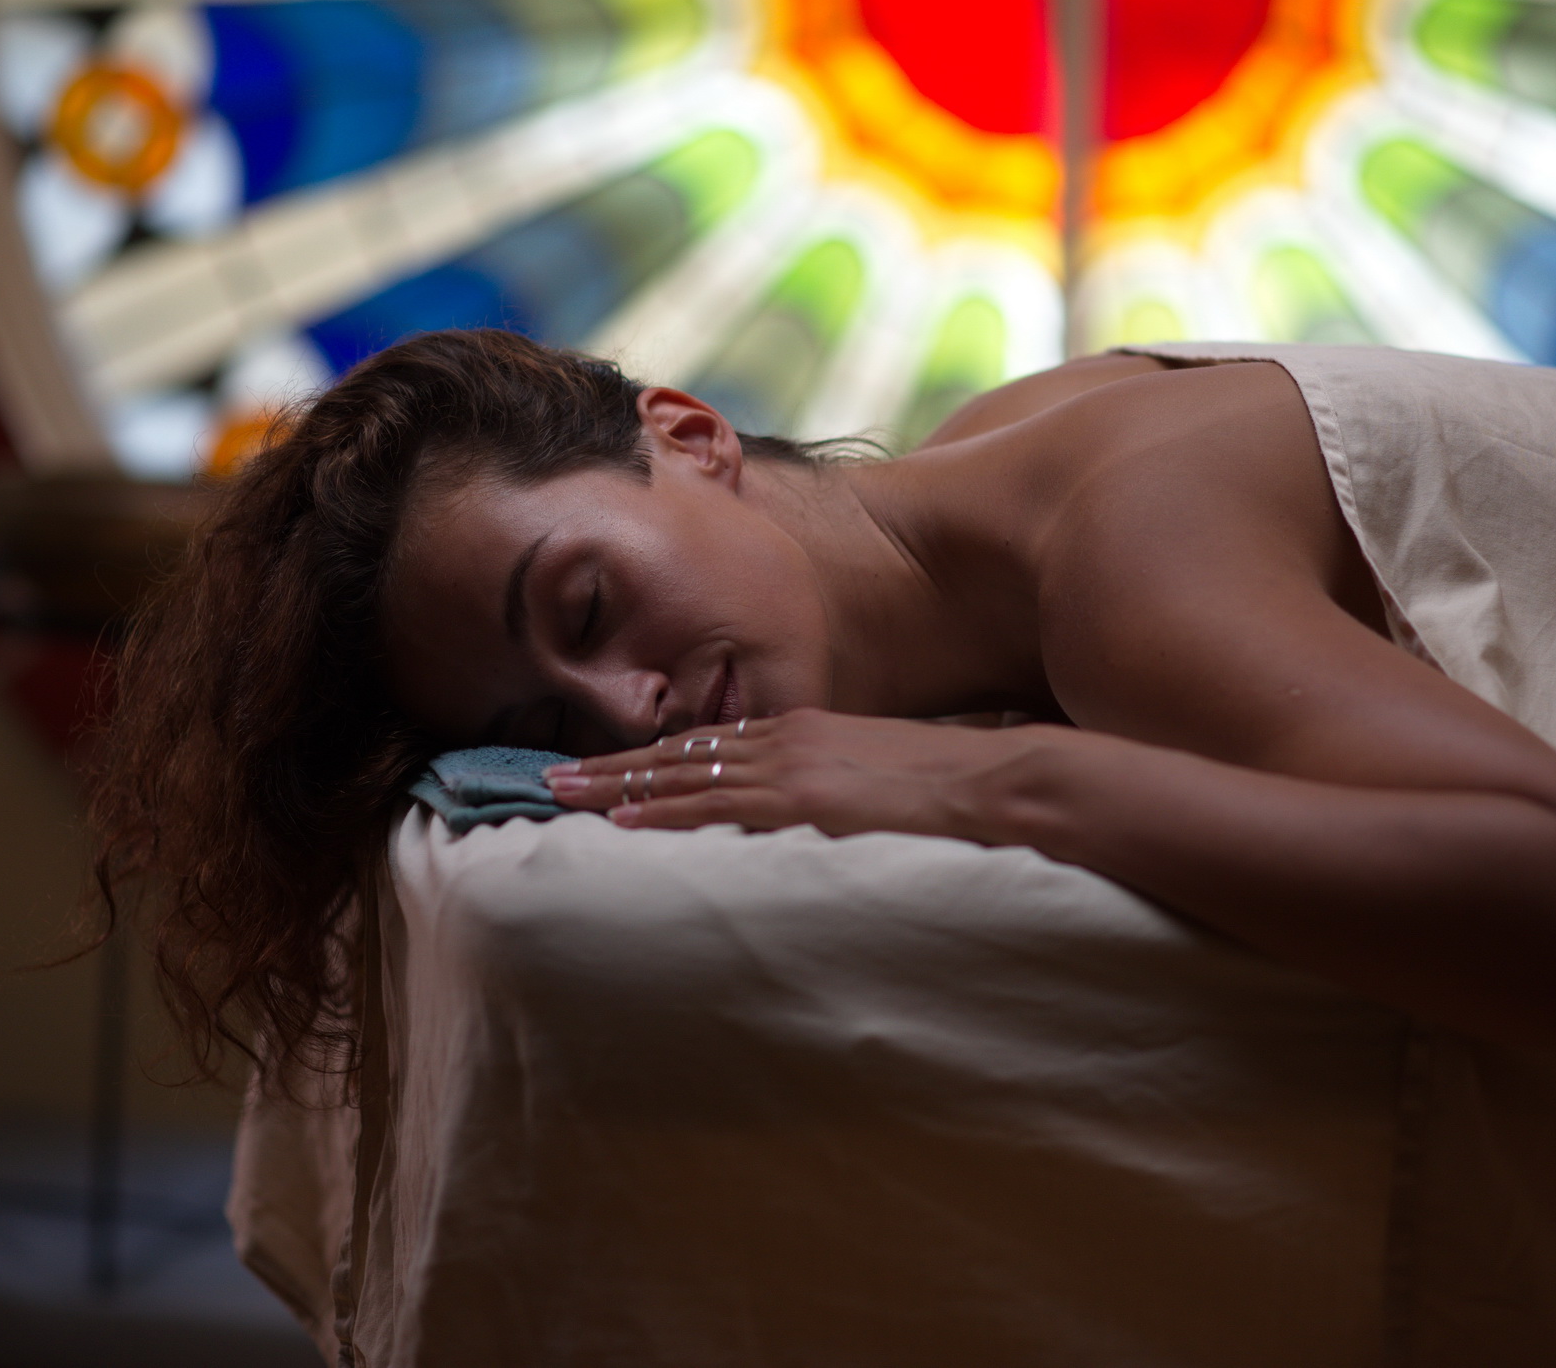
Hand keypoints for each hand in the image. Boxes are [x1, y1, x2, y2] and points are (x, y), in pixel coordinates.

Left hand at [543, 709, 1038, 840]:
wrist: (1002, 782)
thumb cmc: (959, 790)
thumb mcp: (886, 781)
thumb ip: (842, 794)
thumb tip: (822, 822)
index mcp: (808, 732)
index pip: (713, 742)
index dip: (656, 754)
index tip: (611, 765)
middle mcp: (788, 738)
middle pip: (681, 749)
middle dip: (614, 762)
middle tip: (554, 775)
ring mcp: (792, 765)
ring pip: (681, 771)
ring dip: (617, 782)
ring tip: (560, 793)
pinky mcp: (801, 798)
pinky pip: (715, 804)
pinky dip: (663, 809)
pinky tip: (621, 819)